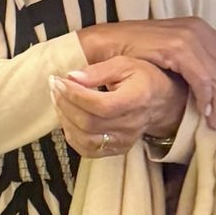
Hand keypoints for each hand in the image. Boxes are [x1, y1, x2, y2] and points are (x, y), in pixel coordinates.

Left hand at [51, 58, 186, 156]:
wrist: (161, 102)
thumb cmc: (142, 79)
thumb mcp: (124, 64)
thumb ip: (98, 71)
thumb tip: (72, 77)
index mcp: (136, 99)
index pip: (101, 104)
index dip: (75, 95)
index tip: (59, 80)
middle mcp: (131, 125)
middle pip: (89, 123)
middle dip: (65, 104)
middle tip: (54, 87)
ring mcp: (123, 141)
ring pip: (85, 139)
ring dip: (65, 120)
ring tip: (58, 100)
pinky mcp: (116, 150)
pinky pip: (87, 150)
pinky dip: (71, 135)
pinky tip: (66, 118)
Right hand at [77, 18, 215, 128]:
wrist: (104, 45)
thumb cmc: (132, 53)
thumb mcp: (168, 55)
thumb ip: (190, 63)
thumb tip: (209, 85)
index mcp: (199, 29)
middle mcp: (198, 29)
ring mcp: (188, 37)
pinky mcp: (177, 48)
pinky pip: (202, 78)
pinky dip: (207, 98)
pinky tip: (207, 114)